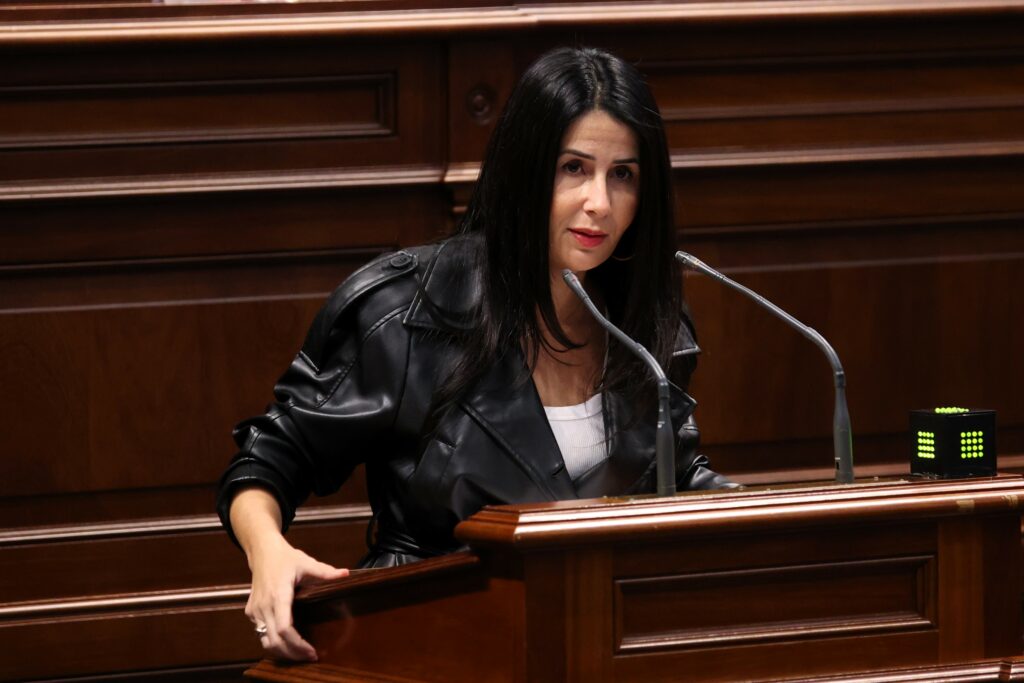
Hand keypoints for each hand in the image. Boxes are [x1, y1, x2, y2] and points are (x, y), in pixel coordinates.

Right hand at [245, 535, 348, 660]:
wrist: (262, 552)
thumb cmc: (285, 558)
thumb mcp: (306, 563)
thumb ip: (326, 572)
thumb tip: (346, 574)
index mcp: (278, 594)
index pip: (285, 628)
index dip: (298, 644)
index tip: (312, 651)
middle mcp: (264, 605)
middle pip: (275, 641)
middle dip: (293, 653)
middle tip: (310, 657)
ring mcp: (255, 610)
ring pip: (265, 641)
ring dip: (282, 652)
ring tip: (300, 655)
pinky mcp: (251, 612)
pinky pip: (261, 634)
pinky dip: (273, 643)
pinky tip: (288, 644)